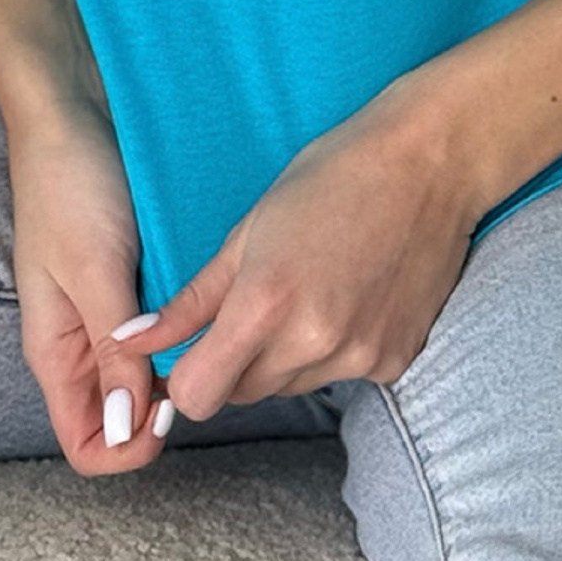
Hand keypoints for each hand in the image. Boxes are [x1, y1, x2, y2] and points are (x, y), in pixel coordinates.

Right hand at [5, 95, 178, 477]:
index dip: (129, 447)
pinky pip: (162, 329)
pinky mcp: (135, 280)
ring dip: (181, 368)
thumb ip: (110, 350)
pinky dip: (187, 330)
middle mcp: (82, 343)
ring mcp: (110, 312)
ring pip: (148, 375)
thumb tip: (122, 430)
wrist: (77, 108)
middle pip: (122, 418)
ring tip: (216, 336)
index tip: (171, 408)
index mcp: (56, 353)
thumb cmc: (71, 184)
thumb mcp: (92, 268)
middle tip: (204, 366)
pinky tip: (213, 307)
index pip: (86, 444)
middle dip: (164, 412)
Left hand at [144, 77, 477, 421]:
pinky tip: (351, 295)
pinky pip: (342, 376)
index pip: (198, 397)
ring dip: (284, 357)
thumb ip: (191, 299)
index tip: (192, 352)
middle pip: (243, 392)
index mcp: (265, 305)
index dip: (186, 379)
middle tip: (256, 301)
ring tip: (309, 288)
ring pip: (292, 387)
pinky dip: (335, 350)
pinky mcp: (396, 361)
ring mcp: (360, 357)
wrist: (430, 163)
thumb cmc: (332, 176)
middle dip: (234, 361)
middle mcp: (313, 344)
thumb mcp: (248, 228)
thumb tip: (132, 340)